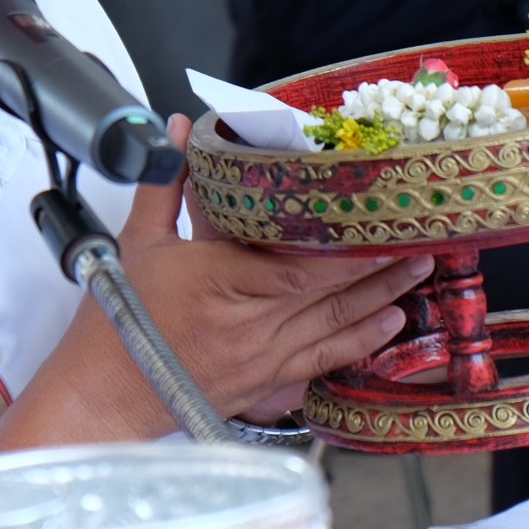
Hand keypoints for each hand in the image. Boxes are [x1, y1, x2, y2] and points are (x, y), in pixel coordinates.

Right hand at [0, 117, 432, 444]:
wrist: (105, 395)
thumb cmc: (120, 325)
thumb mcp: (139, 242)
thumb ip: (166, 184)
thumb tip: (182, 133)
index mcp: (225, 282)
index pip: (307, 264)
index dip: (353, 248)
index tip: (383, 223)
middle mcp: (254, 324)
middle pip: (335, 293)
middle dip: (382, 267)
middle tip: (422, 242)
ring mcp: (264, 359)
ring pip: (338, 328)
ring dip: (383, 301)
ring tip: (417, 278)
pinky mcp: (265, 384)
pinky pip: (323, 361)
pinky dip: (359, 344)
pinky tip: (387, 329)